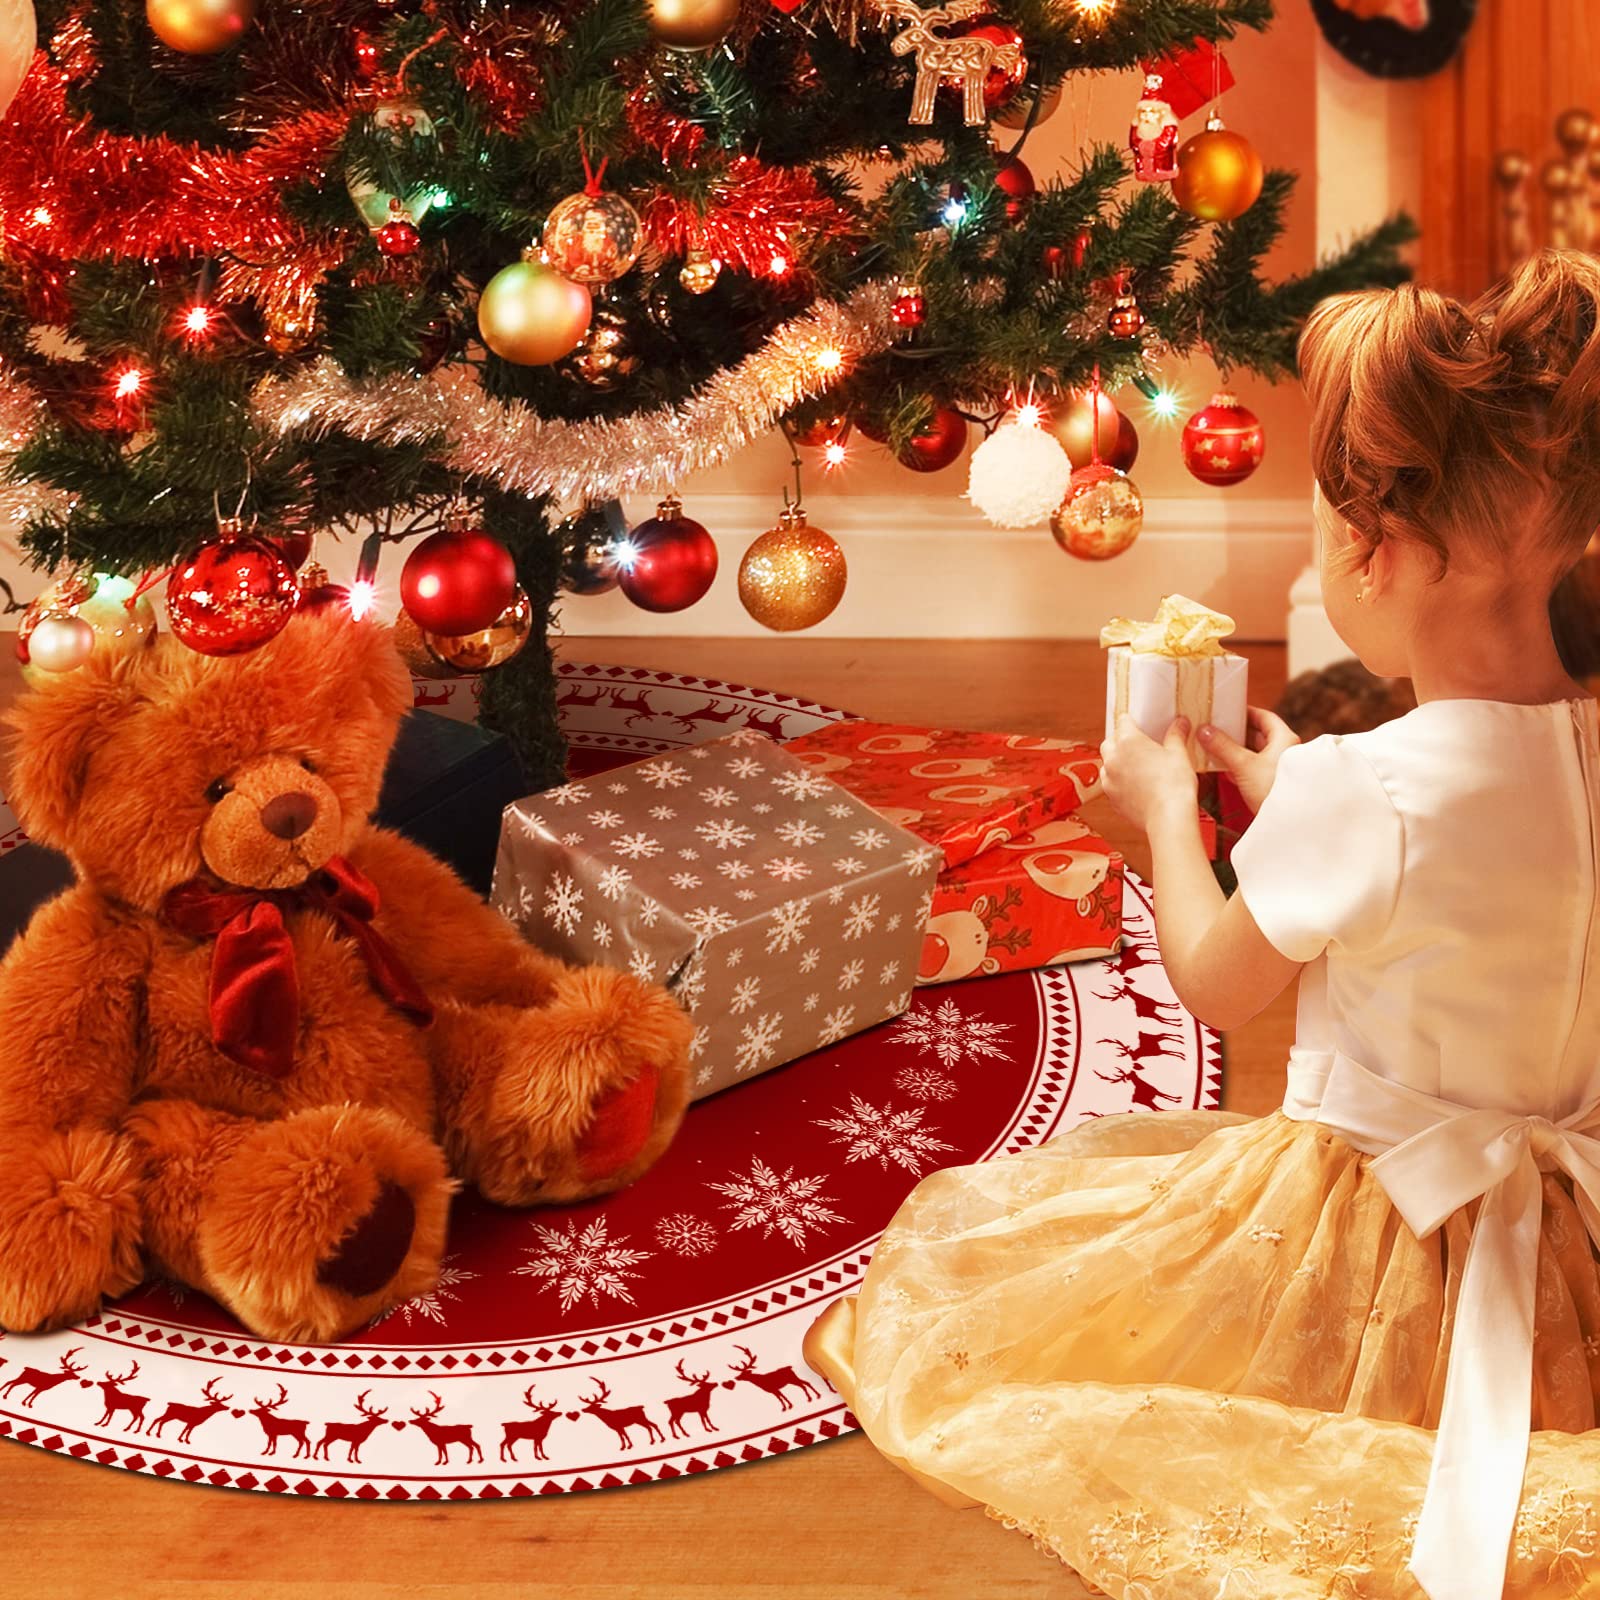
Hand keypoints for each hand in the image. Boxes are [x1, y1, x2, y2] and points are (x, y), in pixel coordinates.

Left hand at [1098, 713, 1197, 831]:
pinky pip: (1111, 784)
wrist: (1168, 817)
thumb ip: (1176, 735)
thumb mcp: (1179, 754)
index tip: (1137, 722)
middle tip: (1139, 745)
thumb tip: (1180, 723)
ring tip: (1137, 766)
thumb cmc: (1174, 785)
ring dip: (1117, 762)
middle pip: (1110, 741)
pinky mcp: (1111, 798)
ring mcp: (1109, 780)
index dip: (1131, 720)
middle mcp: (1113, 759)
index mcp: (1128, 742)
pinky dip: (1119, 781)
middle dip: (1121, 741)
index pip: (1123, 721)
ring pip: (1107, 764)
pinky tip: (1136, 785)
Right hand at [1196, 706, 1299, 813]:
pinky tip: (1222, 767)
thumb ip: (1222, 746)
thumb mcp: (1243, 765)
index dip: (1246, 712)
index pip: (1265, 717)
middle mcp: (1285, 751)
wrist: (1285, 822)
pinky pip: (1252, 768)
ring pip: (1254, 753)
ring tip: (1214, 745)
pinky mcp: (1270, 784)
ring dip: (1235, 749)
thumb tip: (1204, 730)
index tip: (1229, 709)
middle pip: (1258, 735)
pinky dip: (1238, 765)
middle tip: (1217, 726)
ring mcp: (1278, 768)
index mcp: (1284, 739)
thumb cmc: (1272, 790)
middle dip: (1236, 732)